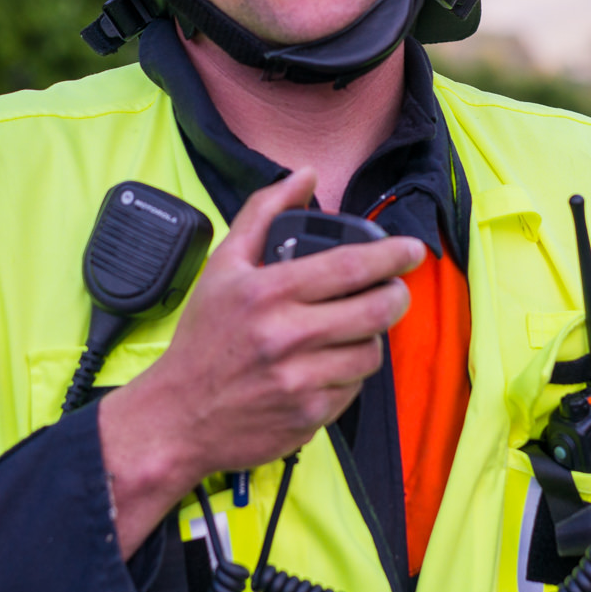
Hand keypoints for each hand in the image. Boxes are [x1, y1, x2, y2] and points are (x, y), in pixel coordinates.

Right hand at [96, 169, 423, 555]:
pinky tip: (325, 366)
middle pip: (375, 309)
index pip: (349, 266)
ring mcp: (299, 379)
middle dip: (396, 296)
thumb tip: (305, 175)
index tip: (412, 250)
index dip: (391, 256)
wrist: (178, 416)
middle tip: (393, 290)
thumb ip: (264, 213)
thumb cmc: (203, 338)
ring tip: (349, 331)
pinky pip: (354, 387)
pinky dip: (349, 374)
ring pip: (371, 351)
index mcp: (267, 292)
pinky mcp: (308, 415)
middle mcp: (285, 335)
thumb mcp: (223, 266)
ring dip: (370, 338)